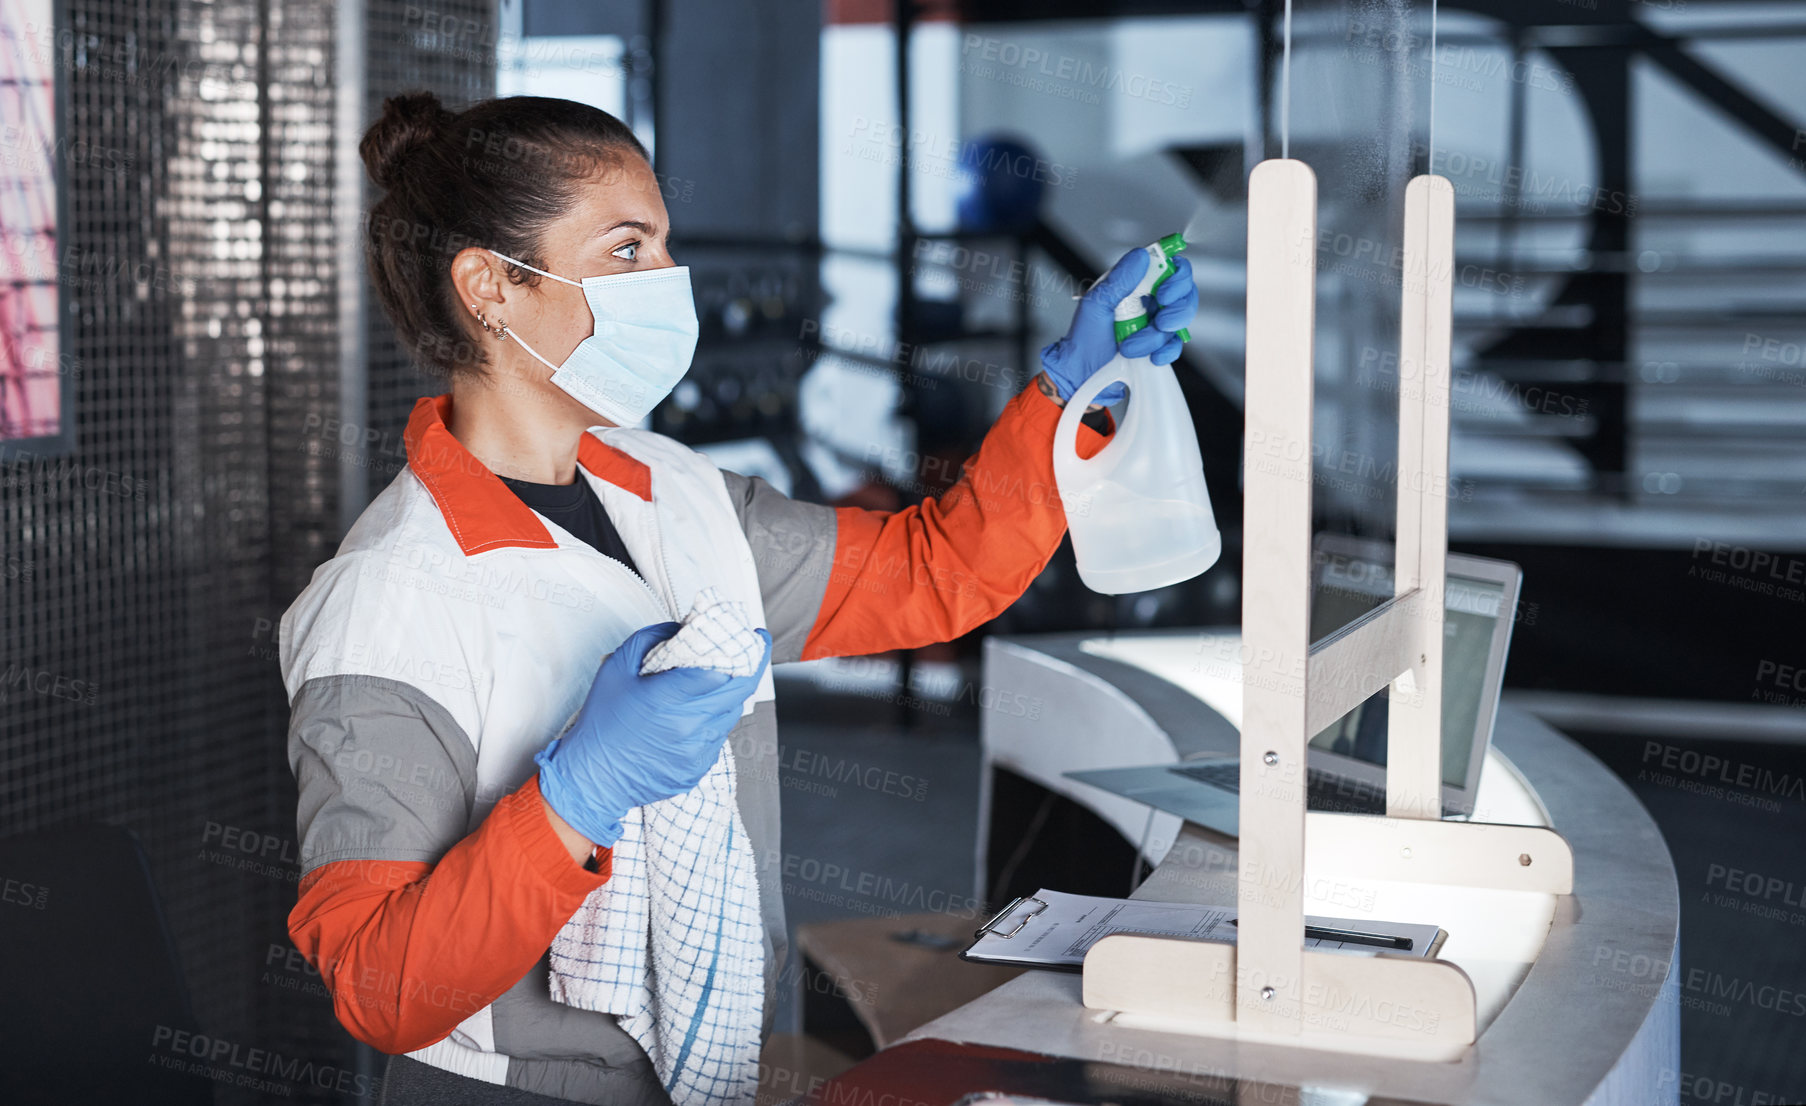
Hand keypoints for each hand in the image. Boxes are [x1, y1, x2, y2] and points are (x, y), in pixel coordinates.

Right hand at [535, 621, 772, 847]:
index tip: (753, 638)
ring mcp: (697, 751)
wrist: (593, 779)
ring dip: (728, 696)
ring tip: (718, 684)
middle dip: (750, 669)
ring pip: (731, 715)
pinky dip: (714, 723)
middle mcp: (690, 726)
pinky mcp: (698, 769)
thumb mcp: (616, 669)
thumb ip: (650, 639)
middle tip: (752, 652)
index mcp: (670, 697)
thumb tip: (680, 628)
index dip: (745, 652)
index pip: (726, 671)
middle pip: (739, 691)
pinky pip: (718, 738)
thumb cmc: (600, 726)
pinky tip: (696, 716)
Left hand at [1038, 249, 1198, 404]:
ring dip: (1156, 337)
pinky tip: (1150, 357)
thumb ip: (1120, 279)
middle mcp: (1150, 303)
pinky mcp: (1159, 347)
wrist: (1081, 373)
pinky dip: (1165, 352)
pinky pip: (1175, 347)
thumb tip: (1141, 256)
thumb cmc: (1084, 338)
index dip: (1177, 276)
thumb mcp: (1096, 303)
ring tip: (1131, 346)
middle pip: (1186, 295)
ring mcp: (1156, 325)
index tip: (1164, 292)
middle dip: (1176, 310)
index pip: (1171, 269)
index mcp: (1137, 285)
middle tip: (1159, 321)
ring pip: (1179, 324)